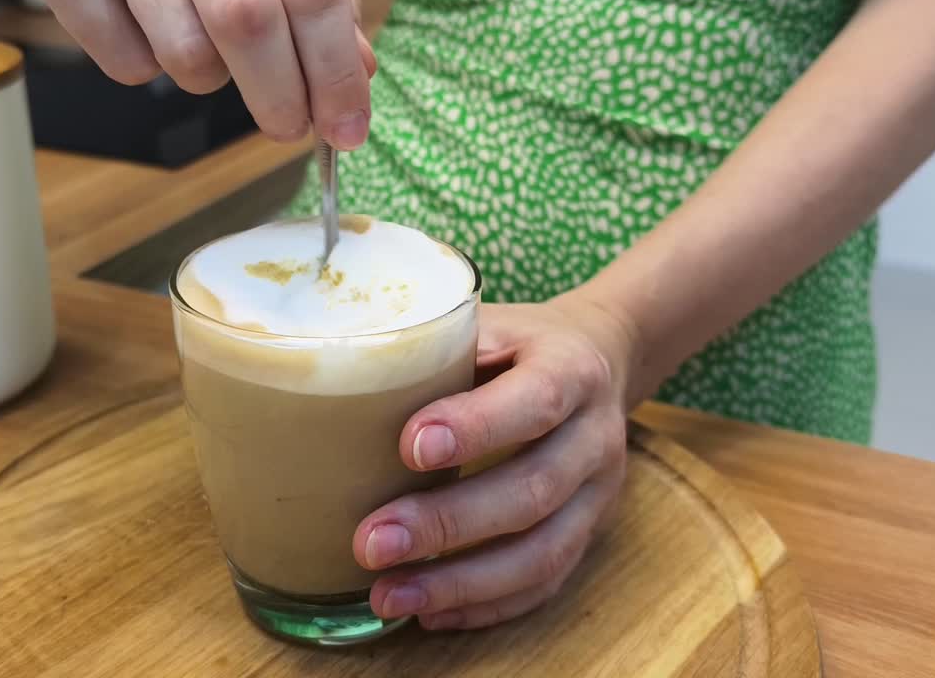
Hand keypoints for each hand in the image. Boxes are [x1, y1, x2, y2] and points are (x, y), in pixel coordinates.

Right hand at [23, 0, 375, 148]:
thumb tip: (361, 67)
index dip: (336, 69)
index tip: (347, 129)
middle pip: (248, 20)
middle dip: (281, 93)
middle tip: (290, 128)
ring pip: (185, 52)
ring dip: (208, 74)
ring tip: (200, 43)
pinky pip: (124, 61)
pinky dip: (145, 63)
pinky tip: (141, 24)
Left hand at [353, 293, 638, 629]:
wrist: (598, 358)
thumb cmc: (515, 343)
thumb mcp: (486, 322)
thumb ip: (434, 347)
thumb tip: (336, 370)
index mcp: (571, 369)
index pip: (535, 401)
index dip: (477, 428)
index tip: (409, 448)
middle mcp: (594, 435)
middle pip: (534, 490)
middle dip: (449, 523)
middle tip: (372, 541)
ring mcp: (598, 492)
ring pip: (543, 553)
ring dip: (461, 582)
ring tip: (388, 595)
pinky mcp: (588, 532)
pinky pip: (545, 582)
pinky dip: (486, 604)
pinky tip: (428, 611)